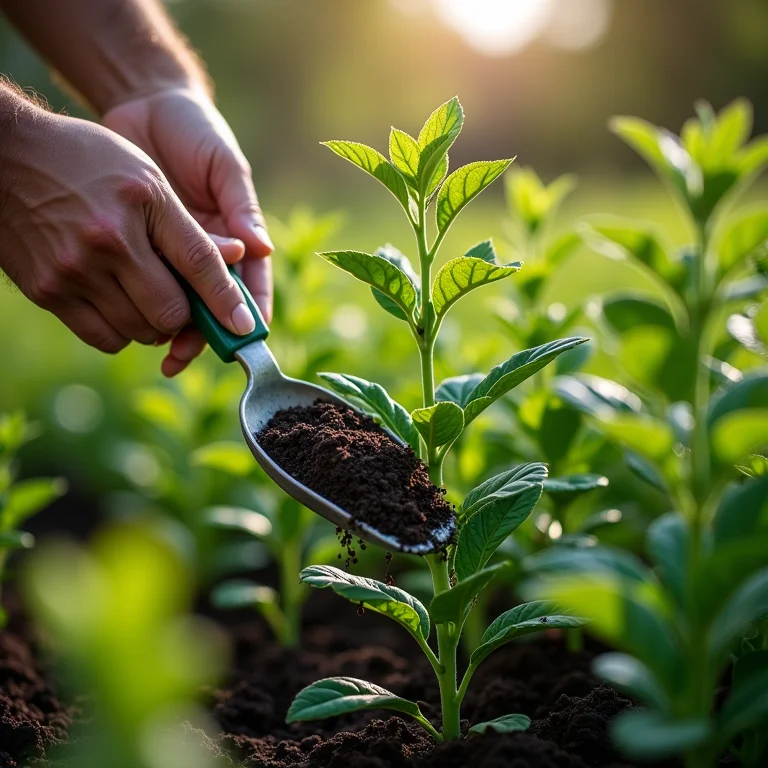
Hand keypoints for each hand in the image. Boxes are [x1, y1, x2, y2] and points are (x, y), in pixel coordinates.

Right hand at [0, 106, 256, 366]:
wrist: (8, 154)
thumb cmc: (90, 161)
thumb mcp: (147, 179)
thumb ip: (187, 228)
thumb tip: (237, 263)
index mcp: (140, 206)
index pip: (199, 264)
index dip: (226, 300)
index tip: (244, 328)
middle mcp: (107, 242)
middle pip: (170, 312)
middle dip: (186, 314)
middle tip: (184, 303)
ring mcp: (72, 271)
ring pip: (139, 331)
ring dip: (154, 324)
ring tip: (148, 297)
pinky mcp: (47, 292)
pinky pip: (102, 337)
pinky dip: (121, 331)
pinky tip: (121, 305)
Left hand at [103, 88, 273, 374]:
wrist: (144, 106)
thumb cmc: (196, 132)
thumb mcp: (225, 166)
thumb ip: (241, 208)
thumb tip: (263, 250)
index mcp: (237, 234)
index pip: (252, 281)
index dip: (253, 311)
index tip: (250, 337)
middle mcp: (209, 250)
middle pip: (215, 302)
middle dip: (208, 333)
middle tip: (191, 354)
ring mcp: (175, 251)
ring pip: (182, 301)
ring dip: (177, 329)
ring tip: (167, 353)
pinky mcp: (143, 245)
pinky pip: (149, 282)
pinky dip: (147, 303)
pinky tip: (138, 321)